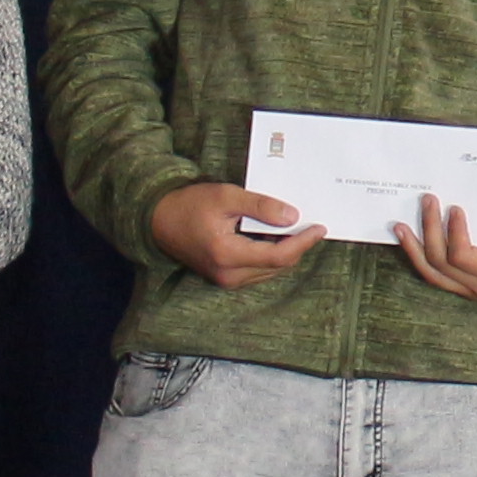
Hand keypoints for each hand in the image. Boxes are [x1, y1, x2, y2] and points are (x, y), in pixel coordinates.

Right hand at [152, 182, 326, 290]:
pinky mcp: (224, 278)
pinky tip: (274, 237)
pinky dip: (270, 255)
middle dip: (297, 246)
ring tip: (295, 229)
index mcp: (228, 255)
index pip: (279, 256)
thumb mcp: (226, 197)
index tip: (319, 228)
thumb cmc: (189, 205)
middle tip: (310, 224)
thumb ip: (260, 206)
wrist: (158, 220)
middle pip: (277, 265)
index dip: (303, 243)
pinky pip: (257, 269)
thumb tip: (293, 217)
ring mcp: (226, 279)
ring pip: (269, 269)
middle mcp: (228, 274)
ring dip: (285, 251)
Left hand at [398, 161, 476, 309]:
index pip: (463, 257)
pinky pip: (435, 277)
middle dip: (430, 230)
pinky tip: (408, 241)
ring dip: (413, 249)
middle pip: (442, 263)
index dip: (454, 233)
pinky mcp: (463, 289)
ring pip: (432, 274)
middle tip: (428, 201)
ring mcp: (469, 291)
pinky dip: (419, 259)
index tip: (455, 208)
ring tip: (399, 226)